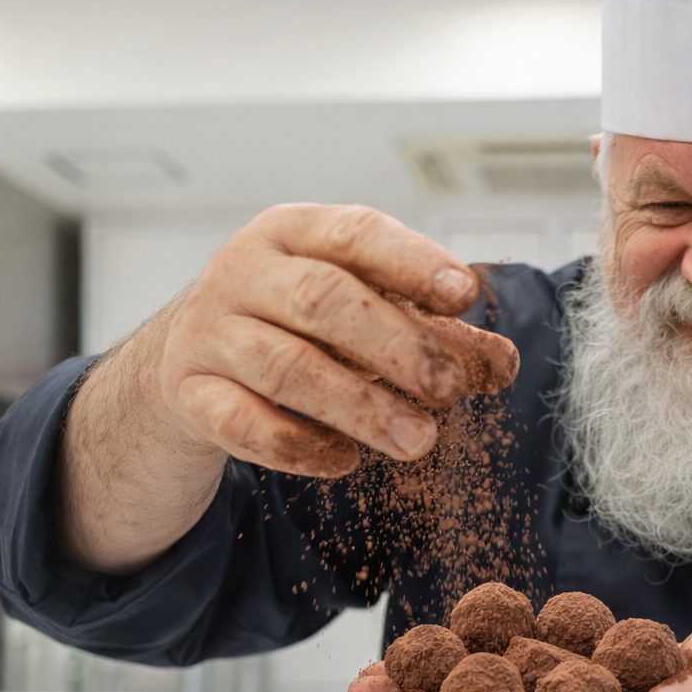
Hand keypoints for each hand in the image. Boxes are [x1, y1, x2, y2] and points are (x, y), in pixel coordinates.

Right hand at [151, 204, 518, 476]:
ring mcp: (209, 332)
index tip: (465, 295)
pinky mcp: (188, 393)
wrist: (188, 356)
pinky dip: (298, 446)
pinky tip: (343, 461)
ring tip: (418, 440)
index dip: (412, 261)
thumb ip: (429, 327)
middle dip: (394, 344)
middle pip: (321, 299)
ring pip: (285, 368)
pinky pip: (242, 423)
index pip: (355, 233)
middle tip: (450, 387)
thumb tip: (503, 363)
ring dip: (360, 406)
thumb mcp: (356, 306)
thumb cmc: (297, 323)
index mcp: (293, 231)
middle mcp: (243, 271)